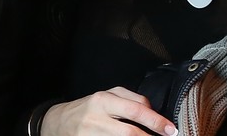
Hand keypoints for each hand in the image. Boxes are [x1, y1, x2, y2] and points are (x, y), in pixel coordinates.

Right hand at [40, 87, 177, 135]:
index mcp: (103, 101)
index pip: (136, 110)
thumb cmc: (90, 107)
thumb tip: (153, 110)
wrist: (57, 122)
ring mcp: (88, 135)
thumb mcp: (109, 95)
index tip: (170, 129)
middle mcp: (95, 118)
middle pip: (128, 132)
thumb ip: (132, 99)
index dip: (156, 121)